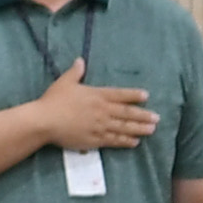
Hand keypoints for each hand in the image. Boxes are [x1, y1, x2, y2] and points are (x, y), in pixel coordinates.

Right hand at [36, 62, 160, 151]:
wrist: (45, 121)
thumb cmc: (53, 100)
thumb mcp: (65, 82)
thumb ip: (75, 72)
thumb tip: (80, 60)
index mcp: (97, 95)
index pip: (120, 94)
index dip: (134, 95)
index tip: (146, 96)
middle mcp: (102, 110)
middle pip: (127, 113)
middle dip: (143, 115)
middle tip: (157, 118)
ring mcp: (100, 126)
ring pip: (124, 128)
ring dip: (139, 129)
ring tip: (151, 130)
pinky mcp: (94, 140)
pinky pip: (113, 141)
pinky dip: (125, 141)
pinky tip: (134, 142)